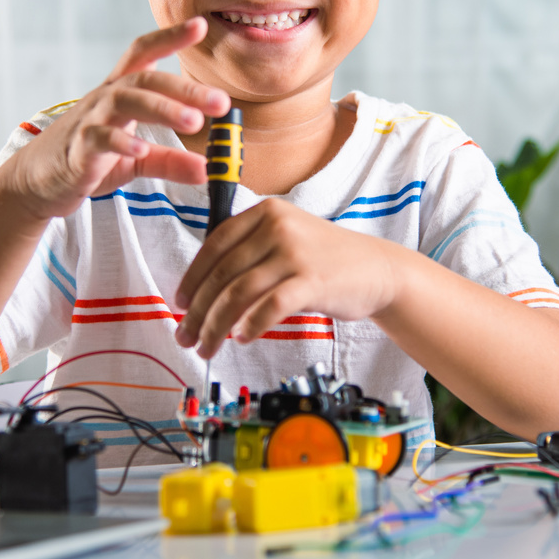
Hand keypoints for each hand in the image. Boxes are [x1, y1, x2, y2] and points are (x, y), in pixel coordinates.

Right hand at [0, 17, 230, 220]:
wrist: (35, 182)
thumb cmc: (86, 159)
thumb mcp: (134, 159)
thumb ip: (168, 160)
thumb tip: (208, 168)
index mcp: (119, 93)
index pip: (144, 54)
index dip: (169, 37)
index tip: (200, 26)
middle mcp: (105, 99)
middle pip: (144, 79)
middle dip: (183, 87)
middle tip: (221, 101)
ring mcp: (89, 121)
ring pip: (125, 101)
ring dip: (162, 108)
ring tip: (194, 121)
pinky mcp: (77, 150)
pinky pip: (99, 138)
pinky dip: (122, 141)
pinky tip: (143, 147)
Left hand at [173, 198, 401, 357]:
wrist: (377, 269)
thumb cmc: (326, 260)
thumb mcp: (286, 241)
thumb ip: (249, 256)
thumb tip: (204, 294)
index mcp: (266, 213)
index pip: (215, 245)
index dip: (192, 277)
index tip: (180, 304)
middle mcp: (278, 227)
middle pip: (223, 273)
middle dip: (198, 311)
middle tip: (186, 336)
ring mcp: (295, 252)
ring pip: (239, 293)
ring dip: (216, 326)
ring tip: (207, 346)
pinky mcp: (312, 280)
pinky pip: (269, 307)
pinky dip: (250, 326)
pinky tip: (242, 338)